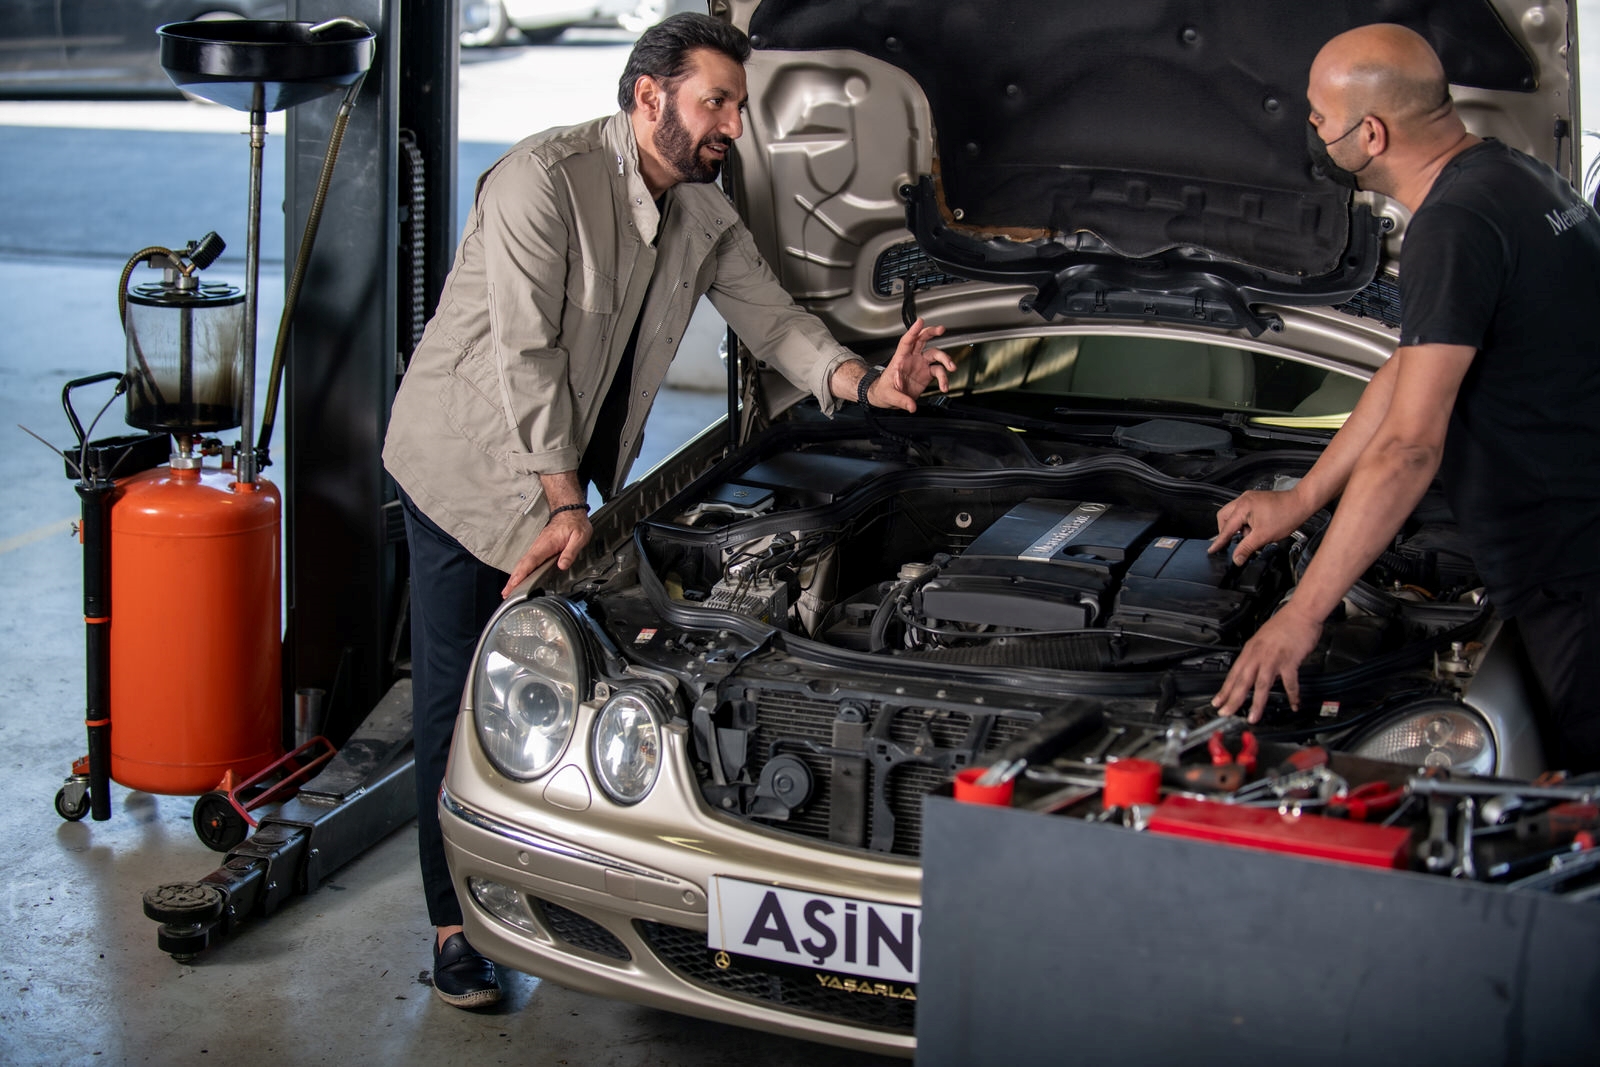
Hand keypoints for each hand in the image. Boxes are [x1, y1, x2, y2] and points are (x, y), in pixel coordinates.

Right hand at [501, 507, 592, 596]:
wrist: (570, 513)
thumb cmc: (575, 524)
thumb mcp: (579, 537)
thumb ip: (570, 552)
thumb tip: (562, 565)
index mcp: (546, 544)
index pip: (531, 561)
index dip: (521, 573)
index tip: (514, 583)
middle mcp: (538, 546)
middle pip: (522, 565)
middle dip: (513, 580)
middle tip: (506, 594)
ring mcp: (537, 548)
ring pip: (523, 564)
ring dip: (514, 577)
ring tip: (508, 591)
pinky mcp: (539, 549)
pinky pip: (528, 562)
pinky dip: (521, 572)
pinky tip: (519, 579)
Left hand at [869, 318, 956, 411]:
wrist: (886, 397)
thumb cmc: (883, 391)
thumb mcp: (888, 396)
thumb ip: (901, 400)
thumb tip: (911, 406)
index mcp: (900, 359)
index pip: (907, 341)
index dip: (913, 331)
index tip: (920, 321)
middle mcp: (912, 359)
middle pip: (923, 340)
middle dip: (932, 332)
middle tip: (941, 329)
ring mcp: (920, 365)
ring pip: (935, 355)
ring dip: (946, 359)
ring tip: (952, 368)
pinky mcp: (927, 375)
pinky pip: (939, 372)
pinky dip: (944, 379)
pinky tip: (944, 387)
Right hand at [1209, 489, 1308, 565]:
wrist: (1302, 503)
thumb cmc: (1287, 515)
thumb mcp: (1264, 536)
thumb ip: (1247, 548)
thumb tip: (1237, 558)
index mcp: (1242, 507)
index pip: (1226, 528)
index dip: (1219, 541)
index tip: (1212, 549)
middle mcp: (1243, 500)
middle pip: (1224, 517)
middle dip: (1227, 531)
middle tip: (1233, 542)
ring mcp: (1249, 498)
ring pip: (1233, 514)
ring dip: (1238, 526)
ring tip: (1250, 535)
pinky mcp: (1255, 499)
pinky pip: (1242, 511)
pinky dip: (1245, 522)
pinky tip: (1255, 528)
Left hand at [1210, 607, 1322, 721]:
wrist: (1301, 613)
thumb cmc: (1284, 624)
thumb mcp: (1262, 639)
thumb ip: (1257, 656)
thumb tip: (1254, 671)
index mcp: (1250, 650)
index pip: (1233, 673)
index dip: (1224, 689)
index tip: (1217, 702)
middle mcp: (1258, 655)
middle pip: (1242, 681)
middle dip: (1232, 699)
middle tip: (1225, 712)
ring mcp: (1273, 659)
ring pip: (1261, 685)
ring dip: (1257, 703)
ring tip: (1253, 717)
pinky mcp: (1290, 661)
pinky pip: (1290, 682)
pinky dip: (1292, 695)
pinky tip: (1294, 704)